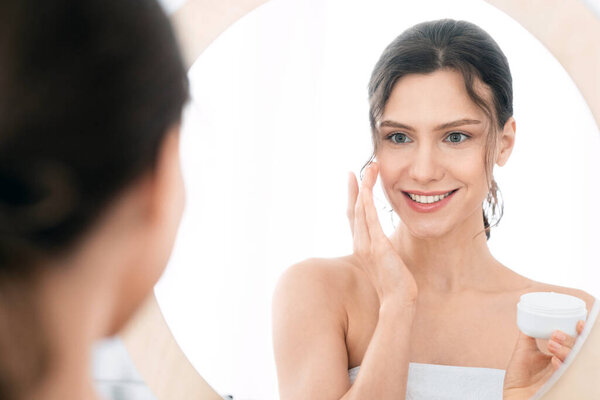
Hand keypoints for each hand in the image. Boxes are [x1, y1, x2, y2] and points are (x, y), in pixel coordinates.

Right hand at [347, 162, 417, 304]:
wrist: (397, 301)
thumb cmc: (395, 285)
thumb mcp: (387, 262)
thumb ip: (383, 249)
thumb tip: (387, 243)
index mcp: (362, 245)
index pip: (354, 215)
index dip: (354, 196)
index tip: (355, 180)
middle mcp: (360, 243)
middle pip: (354, 208)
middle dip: (357, 187)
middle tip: (361, 168)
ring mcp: (366, 245)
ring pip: (361, 209)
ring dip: (364, 187)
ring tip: (369, 169)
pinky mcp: (377, 247)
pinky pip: (369, 219)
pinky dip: (367, 202)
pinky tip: (367, 189)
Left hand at [503, 320, 585, 399]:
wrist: (513, 395)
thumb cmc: (519, 377)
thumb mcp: (523, 351)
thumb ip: (528, 335)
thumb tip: (529, 317)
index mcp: (559, 356)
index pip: (575, 342)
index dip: (580, 333)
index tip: (578, 323)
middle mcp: (565, 365)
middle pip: (579, 350)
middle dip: (571, 339)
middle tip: (556, 334)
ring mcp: (564, 376)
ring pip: (575, 361)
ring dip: (566, 350)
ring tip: (551, 344)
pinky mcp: (561, 387)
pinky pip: (568, 376)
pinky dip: (562, 365)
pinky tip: (554, 360)